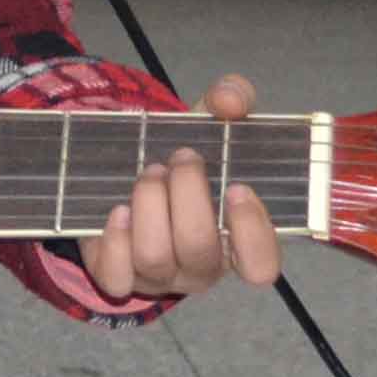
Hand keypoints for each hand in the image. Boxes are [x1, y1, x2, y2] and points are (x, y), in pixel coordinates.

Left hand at [85, 71, 287, 297]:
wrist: (129, 173)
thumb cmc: (184, 161)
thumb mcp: (211, 124)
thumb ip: (231, 100)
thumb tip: (230, 99)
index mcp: (237, 240)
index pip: (261, 265)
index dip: (253, 232)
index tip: (238, 187)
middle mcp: (202, 266)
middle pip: (199, 249)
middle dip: (187, 194)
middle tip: (180, 157)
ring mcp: (160, 277)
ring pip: (155, 257)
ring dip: (149, 204)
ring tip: (149, 172)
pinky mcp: (119, 276)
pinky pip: (116, 277)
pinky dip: (115, 239)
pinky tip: (118, 209)